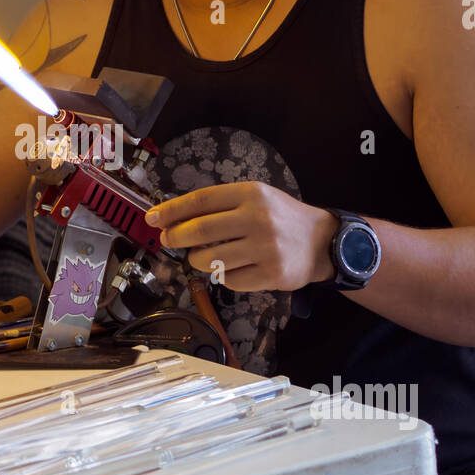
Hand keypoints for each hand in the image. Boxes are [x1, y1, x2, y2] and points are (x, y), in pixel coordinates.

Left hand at [145, 182, 338, 292]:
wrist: (322, 241)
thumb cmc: (282, 218)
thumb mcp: (256, 198)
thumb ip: (220, 205)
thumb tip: (173, 217)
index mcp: (252, 194)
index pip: (201, 201)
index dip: (172, 210)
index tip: (152, 218)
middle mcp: (259, 219)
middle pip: (200, 231)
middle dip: (175, 237)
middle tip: (167, 240)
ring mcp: (266, 248)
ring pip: (210, 260)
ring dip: (196, 259)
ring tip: (201, 255)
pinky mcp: (271, 274)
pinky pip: (229, 280)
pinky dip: (221, 275)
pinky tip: (230, 267)